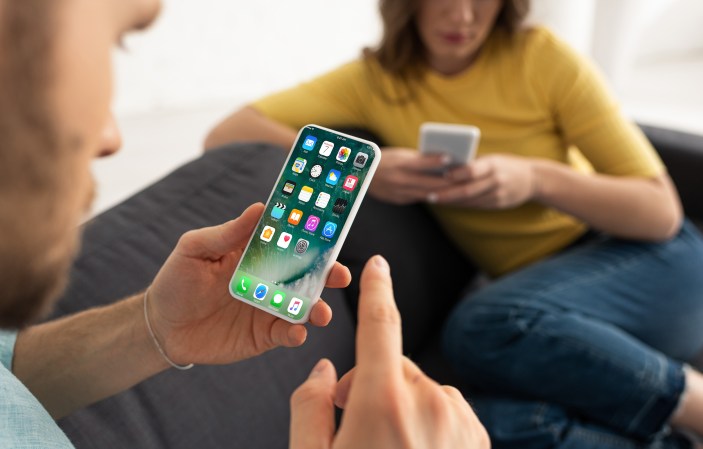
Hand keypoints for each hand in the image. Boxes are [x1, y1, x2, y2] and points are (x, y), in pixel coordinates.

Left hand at [146, 203, 351, 365]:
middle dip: (329, 274)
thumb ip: (227, 233)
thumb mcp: (195, 250)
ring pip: (305, 307)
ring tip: (320, 313)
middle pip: (309, 275)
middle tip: (340, 275)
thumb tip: (259, 207)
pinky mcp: (264, 336)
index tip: (332, 232)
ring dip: (318, 308)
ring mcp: (270, 308)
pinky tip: (296, 332)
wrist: (161, 328)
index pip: (291, 241)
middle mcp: (270, 280)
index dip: (313, 236)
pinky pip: (288, 334)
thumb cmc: (176, 281)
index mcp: (257, 254)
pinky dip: (296, 334)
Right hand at [289, 256, 489, 448]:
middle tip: (355, 422)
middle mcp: (429, 403)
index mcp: (383, 403)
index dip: (376, 289)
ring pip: (421, 389)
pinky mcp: (477, 436)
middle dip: (372, 382)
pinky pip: (446, 409)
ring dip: (402, 404)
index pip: (379, 325)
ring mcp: (459, 420)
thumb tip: (323, 372)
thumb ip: (309, 407)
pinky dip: (429, 422)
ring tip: (388, 444)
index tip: (378, 265)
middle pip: (395, 365)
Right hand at [369, 148, 455, 204]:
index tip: (450, 157)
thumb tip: (440, 162)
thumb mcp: (400, 156)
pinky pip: (419, 198)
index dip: (436, 160)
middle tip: (462, 179)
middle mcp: (400, 179)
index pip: (421, 162)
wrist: (364, 176)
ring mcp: (400, 192)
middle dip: (447, 182)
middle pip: (428, 182)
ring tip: (457, 189)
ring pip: (426, 194)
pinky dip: (431, 196)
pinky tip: (442, 195)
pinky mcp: (400, 200)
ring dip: (442, 192)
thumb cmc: (385, 160)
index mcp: (399, 165)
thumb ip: (418, 159)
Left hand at [432, 154, 536, 208]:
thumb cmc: (506, 164)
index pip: (472, 170)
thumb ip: (474, 163)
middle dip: (447, 194)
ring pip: (470, 200)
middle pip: (467, 189)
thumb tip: (447, 166)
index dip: (456, 174)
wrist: (533, 179)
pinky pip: (476, 206)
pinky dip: (461, 204)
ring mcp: (498, 194)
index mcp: (493, 164)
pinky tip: (449, 203)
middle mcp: (496, 180)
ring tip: (435, 199)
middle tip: (430, 196)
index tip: (442, 175)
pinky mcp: (498, 204)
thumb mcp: (493, 158)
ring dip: (451, 201)